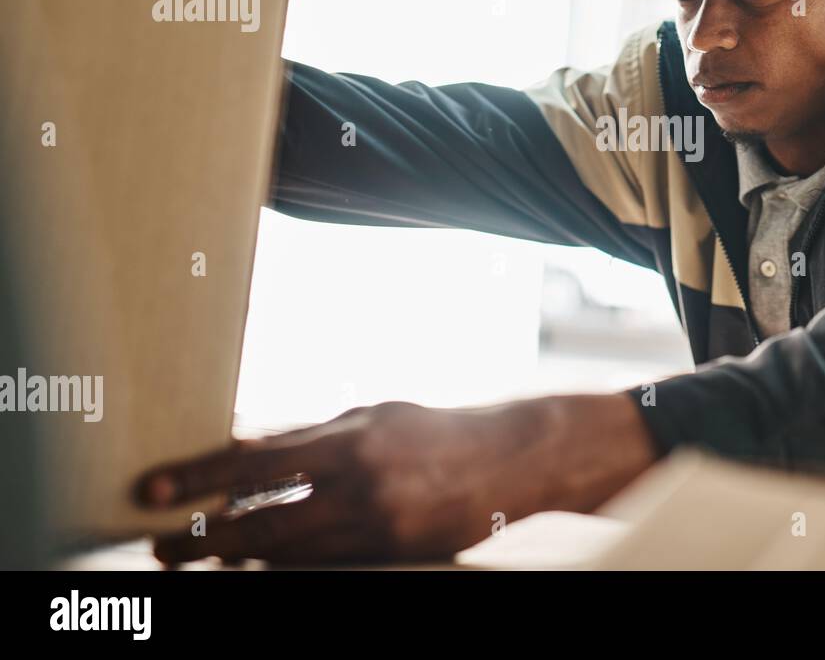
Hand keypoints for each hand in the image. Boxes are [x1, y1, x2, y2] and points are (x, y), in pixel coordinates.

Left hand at [135, 394, 658, 564]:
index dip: (199, 478)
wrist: (510, 462)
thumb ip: (306, 433)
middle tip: (164, 545)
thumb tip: (241, 446)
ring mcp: (378, 529)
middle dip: (204, 538)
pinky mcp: (393, 558)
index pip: (257, 463)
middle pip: (260, 523)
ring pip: (286, 556)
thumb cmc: (434, 429)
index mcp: (352, 440)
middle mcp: (362, 488)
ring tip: (206, 554)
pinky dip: (285, 564)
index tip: (155, 491)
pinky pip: (322, 568)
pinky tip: (261, 559)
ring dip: (239, 556)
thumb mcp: (370, 416)